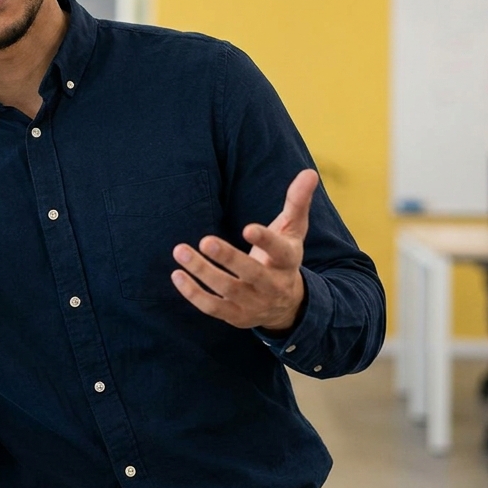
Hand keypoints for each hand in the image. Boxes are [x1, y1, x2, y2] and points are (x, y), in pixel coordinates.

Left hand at [170, 169, 318, 331]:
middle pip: (251, 273)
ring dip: (202, 271)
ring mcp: (253, 303)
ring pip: (227, 290)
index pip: (280, 251)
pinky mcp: (235, 316)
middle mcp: (272, 285)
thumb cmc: (283, 258)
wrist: (287, 306)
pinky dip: (193, 294)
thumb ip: (297, 202)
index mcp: (288, 261)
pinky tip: (177, 274)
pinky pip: (212, 307)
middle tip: (205, 240)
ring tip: (180, 251)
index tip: (248, 228)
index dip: (265, 240)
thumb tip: (309, 172)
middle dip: (228, 258)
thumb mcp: (293, 230)